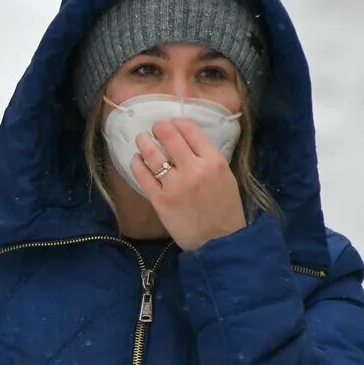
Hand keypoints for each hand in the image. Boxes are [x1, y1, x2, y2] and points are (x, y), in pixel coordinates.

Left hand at [130, 119, 246, 250]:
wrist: (219, 241)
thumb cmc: (225, 210)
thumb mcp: (226, 177)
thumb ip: (209, 158)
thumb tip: (187, 141)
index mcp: (214, 161)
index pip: (191, 130)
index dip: (178, 122)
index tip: (172, 123)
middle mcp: (194, 169)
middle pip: (170, 137)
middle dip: (159, 128)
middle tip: (154, 128)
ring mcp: (175, 184)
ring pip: (153, 154)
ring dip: (144, 142)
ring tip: (142, 139)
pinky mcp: (160, 200)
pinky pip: (143, 175)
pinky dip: (137, 163)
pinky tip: (137, 160)